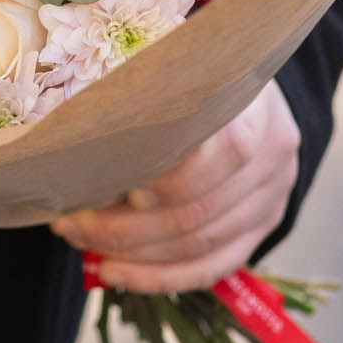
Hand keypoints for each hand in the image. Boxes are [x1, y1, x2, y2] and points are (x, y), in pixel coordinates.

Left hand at [49, 80, 300, 293]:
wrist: (249, 94)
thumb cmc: (197, 73)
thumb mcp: (180, 66)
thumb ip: (149, 89)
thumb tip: (79, 130)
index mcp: (255, 107)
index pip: (223, 151)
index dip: (168, 176)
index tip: (110, 179)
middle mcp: (272, 156)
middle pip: (200, 209)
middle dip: (126, 225)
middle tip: (69, 221)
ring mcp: (272, 199)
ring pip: (200, 245)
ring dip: (133, 253)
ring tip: (81, 242)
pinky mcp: (261, 230)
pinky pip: (210, 267)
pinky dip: (158, 277)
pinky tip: (114, 273)